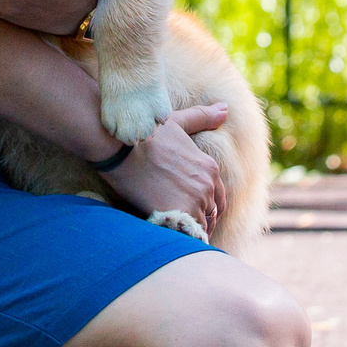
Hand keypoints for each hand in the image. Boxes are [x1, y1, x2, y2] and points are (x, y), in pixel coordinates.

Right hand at [102, 102, 231, 238]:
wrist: (121, 146)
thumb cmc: (146, 134)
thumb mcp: (177, 122)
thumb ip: (202, 118)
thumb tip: (225, 108)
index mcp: (210, 168)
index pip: (218, 200)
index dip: (205, 209)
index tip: (190, 213)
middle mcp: (208, 184)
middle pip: (210, 215)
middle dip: (199, 221)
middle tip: (181, 227)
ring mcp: (197, 199)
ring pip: (200, 226)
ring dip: (188, 231)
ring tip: (174, 234)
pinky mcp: (181, 212)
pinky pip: (187, 234)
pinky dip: (180, 238)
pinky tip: (168, 237)